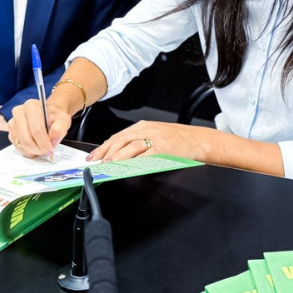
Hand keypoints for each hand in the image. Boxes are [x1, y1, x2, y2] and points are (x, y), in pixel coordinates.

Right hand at [8, 98, 71, 157]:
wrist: (47, 117)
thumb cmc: (54, 117)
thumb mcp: (63, 119)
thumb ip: (60, 128)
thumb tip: (52, 139)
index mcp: (31, 106)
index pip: (36, 128)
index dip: (44, 142)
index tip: (51, 148)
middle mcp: (18, 112)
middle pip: (26, 138)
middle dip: (38, 149)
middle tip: (47, 151)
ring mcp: (12, 123)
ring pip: (22, 144)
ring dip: (34, 150)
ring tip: (42, 146)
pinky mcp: (10, 133)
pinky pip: (19, 147)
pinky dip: (29, 151)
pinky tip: (35, 146)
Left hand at [87, 120, 210, 161]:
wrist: (198, 140)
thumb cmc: (178, 139)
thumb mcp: (155, 136)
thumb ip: (139, 143)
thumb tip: (120, 156)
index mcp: (143, 126)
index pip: (118, 136)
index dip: (104, 146)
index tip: (94, 156)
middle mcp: (147, 130)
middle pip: (121, 140)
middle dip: (105, 151)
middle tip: (95, 161)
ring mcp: (155, 138)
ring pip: (131, 146)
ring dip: (117, 155)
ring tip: (107, 163)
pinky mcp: (163, 148)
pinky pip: (146, 154)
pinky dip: (134, 160)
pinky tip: (127, 166)